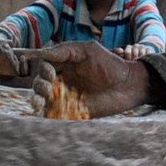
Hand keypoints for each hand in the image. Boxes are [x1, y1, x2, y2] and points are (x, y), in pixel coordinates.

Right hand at [34, 40, 151, 117]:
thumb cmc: (110, 64)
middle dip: (39, 86)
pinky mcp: (72, 112)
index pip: (45, 67)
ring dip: (38, 101)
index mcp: (64, 65)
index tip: (51, 73)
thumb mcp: (88, 50)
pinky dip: (46, 115)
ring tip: (39, 103)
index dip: (43, 70)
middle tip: (48, 89)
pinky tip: (43, 115)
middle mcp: (63, 81)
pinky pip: (55, 114)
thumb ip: (66, 50)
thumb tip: (43, 53)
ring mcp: (67, 97)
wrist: (127, 85)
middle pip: (41, 83)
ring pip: (44, 100)